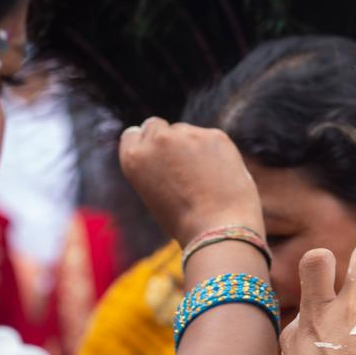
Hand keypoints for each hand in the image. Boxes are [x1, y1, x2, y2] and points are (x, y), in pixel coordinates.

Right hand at [119, 117, 263, 246]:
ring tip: (205, 178)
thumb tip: (172, 153)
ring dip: (192, 145)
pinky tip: (221, 174)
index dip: (146, 144)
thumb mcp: (155, 194)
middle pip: (157, 126)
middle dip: (167, 139)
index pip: (133, 134)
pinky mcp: (214, 135)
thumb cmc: (186, 222)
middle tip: (183, 162)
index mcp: (134, 158)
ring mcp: (186, 134)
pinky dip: (216, 151)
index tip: (157, 154)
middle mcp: (156, 140)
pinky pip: (211, 139)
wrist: (217, 228)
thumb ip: (156, 167)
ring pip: (186, 131)